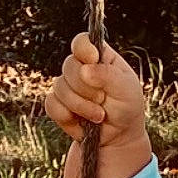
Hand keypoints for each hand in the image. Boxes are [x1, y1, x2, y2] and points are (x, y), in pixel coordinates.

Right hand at [46, 33, 147, 151]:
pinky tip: (81, 123)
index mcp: (98, 57)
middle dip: (87, 87)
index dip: (84, 48)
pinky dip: (67, 115)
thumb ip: (108, 76)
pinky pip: (52, 105)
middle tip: (103, 99)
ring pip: (60, 87)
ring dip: (81, 105)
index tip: (93, 59)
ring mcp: (67, 86)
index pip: (82, 42)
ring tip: (99, 116)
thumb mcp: (126, 89)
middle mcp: (80, 68)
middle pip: (69, 65)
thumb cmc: (126, 107)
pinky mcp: (58, 105)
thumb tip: (85, 70)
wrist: (119, 135)